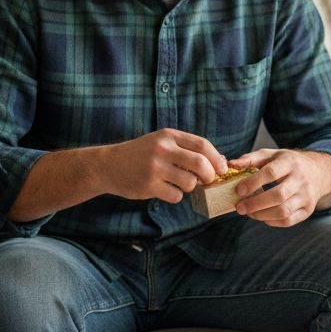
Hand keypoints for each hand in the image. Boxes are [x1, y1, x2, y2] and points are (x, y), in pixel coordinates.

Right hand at [96, 129, 226, 203]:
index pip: (202, 145)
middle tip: (208, 180)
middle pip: (200, 164)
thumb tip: (220, 160)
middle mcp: (162, 149)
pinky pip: (176, 196)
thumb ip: (187, 148)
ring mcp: (155, 167)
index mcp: (168, 136)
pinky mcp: (148, 185)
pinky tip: (165, 190)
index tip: (222, 168)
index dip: (216, 158)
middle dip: (209, 175)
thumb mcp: (162, 142)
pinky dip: (175, 196)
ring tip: (178, 183)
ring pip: (189, 182)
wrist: (108, 165)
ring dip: (190, 187)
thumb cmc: (141, 154)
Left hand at [227, 148, 330, 226]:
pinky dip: (272, 222)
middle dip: (255, 203)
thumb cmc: (288, 163)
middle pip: (278, 195)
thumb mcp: (272, 155)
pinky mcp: (308, 210)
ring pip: (283, 211)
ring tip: (249, 213)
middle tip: (239, 207)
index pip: (271, 173)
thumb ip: (251, 159)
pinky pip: (288, 221)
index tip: (238, 190)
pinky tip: (262, 216)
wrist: (319, 173)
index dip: (253, 182)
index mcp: (291, 162)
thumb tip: (231, 164)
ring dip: (262, 215)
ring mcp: (306, 196)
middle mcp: (301, 180)